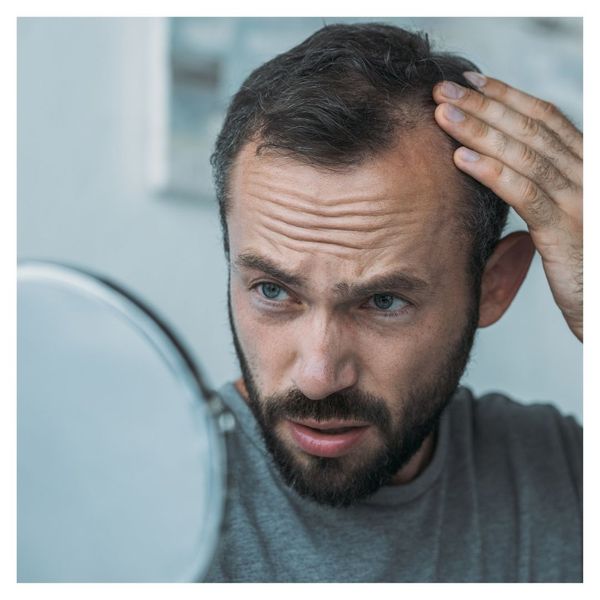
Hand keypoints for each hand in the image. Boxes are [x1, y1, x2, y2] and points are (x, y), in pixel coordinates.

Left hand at [432, 72, 582, 341]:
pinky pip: (525, 194)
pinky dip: (492, 172)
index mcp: (587, 167)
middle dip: (484, 105)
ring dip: (479, 131)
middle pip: (531, 129)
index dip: (507, 96)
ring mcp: (580, 201)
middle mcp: (588, 175)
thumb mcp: (568, 216)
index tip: (470, 82)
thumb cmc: (585, 264)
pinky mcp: (566, 232)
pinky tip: (461, 159)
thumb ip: (546, 189)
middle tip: (443, 89)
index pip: (545, 119)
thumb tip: (508, 169)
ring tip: (443, 115)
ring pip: (525, 155)